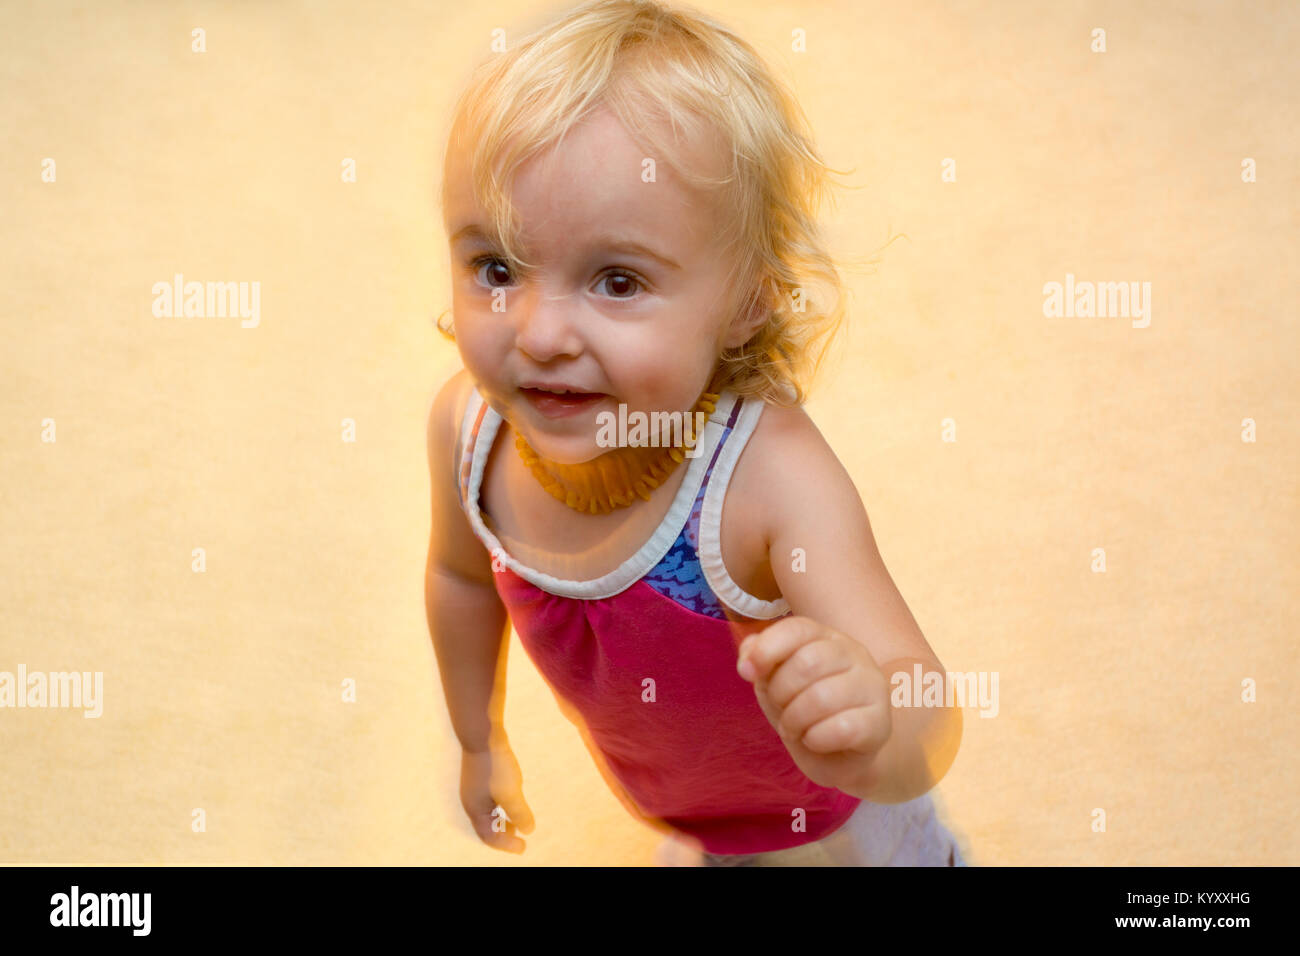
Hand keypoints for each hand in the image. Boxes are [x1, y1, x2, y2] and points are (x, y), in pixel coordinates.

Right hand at [460, 743, 534, 852]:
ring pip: (488, 813)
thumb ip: (519, 813)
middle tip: (520, 838)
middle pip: (486, 827)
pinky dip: (501, 806)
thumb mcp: (510, 792)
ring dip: (502, 820)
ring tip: (517, 822)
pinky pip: (490, 800)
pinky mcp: (480, 776)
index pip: (489, 837)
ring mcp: (474, 788)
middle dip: (503, 835)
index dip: (506, 844)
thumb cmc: (495, 766)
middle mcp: (472, 802)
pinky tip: (512, 798)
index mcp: (476, 810)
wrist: (483, 734)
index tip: (523, 847)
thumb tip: (528, 830)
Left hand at [736, 616, 891, 794]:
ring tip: (796, 729)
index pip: (797, 628)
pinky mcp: (880, 723)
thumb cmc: (804, 710)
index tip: (747, 673)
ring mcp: (872, 687)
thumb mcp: (773, 681)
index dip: (767, 648)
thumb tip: (747, 662)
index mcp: (826, 637)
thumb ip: (759, 660)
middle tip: (782, 709)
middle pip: (808, 663)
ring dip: (795, 721)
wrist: (840, 755)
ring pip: (822, 697)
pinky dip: (816, 739)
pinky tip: (816, 740)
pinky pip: (841, 729)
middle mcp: (855, 654)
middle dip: (781, 693)